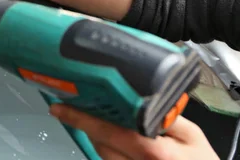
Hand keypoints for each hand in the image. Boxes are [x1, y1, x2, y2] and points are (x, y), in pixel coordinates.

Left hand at [50, 104, 217, 159]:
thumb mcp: (191, 134)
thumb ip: (165, 115)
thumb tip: (137, 97)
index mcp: (153, 152)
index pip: (107, 130)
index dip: (80, 117)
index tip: (60, 108)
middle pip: (99, 142)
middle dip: (91, 124)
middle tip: (82, 106)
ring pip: (101, 154)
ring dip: (98, 137)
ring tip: (105, 122)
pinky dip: (108, 149)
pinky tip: (116, 140)